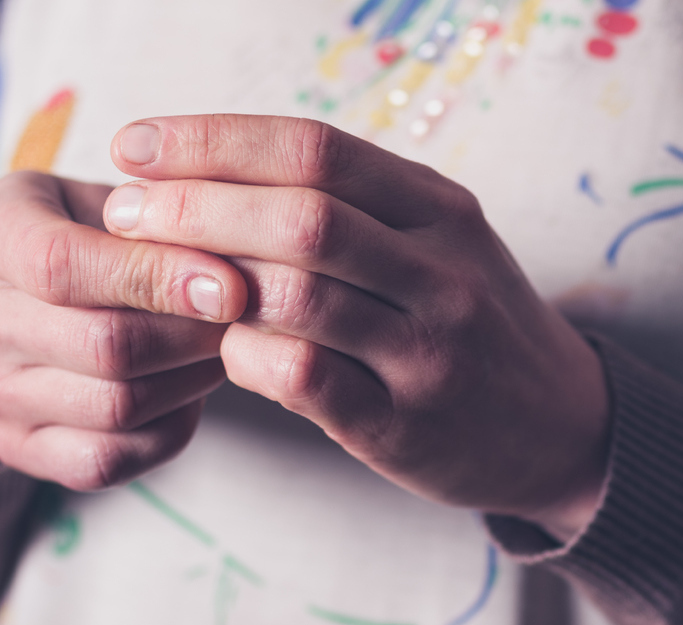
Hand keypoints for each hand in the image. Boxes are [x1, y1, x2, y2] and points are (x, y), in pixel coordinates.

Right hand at [0, 171, 249, 490]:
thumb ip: (156, 217)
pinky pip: (109, 459)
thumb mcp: (103, 199)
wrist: (5, 302)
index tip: (231, 287)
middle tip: (244, 320)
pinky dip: (168, 428)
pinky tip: (188, 390)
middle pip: (103, 347)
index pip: (64, 266)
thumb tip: (232, 253)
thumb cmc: (78, 234)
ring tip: (219, 348)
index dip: (156, 278)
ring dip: (189, 381)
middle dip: (192, 336)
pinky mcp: (16, 449)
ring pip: (116, 407)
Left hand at [99, 115, 609, 537]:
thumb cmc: (468, 318)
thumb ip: (347, 201)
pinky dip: (244, 355)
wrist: (560, 425)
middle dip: (193, 206)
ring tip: (153, 276)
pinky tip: (220, 346)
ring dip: (206, 280)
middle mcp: (444, 272)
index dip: (214, 140)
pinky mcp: (403, 425)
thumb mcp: (437, 238)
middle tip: (123, 211)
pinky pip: (303, 378)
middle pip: (300, 215)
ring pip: (296, 295)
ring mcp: (428, 352)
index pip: (315, 148)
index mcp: (442, 208)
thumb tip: (202, 165)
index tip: (137, 145)